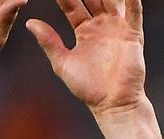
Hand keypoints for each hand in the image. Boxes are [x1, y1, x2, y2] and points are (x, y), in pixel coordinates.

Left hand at [26, 0, 145, 114]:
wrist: (111, 103)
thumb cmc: (87, 88)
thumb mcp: (62, 63)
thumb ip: (49, 41)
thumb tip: (29, 23)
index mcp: (84, 31)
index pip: (72, 4)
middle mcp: (101, 25)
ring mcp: (118, 27)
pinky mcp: (132, 34)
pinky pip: (133, 12)